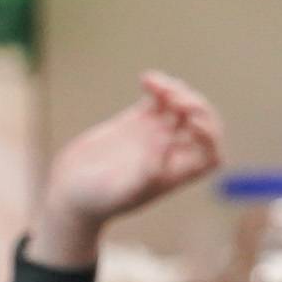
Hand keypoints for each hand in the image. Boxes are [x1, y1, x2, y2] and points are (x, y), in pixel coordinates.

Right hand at [32, 71, 223, 266]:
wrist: (70, 192)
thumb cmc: (95, 201)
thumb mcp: (121, 192)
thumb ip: (146, 172)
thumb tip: (167, 143)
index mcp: (174, 174)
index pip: (211, 155)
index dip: (210, 137)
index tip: (191, 125)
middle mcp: (168, 154)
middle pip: (202, 126)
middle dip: (197, 108)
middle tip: (174, 101)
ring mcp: (153, 136)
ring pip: (182, 107)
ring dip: (178, 91)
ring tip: (156, 87)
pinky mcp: (135, 122)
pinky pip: (159, 99)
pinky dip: (159, 85)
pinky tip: (145, 80)